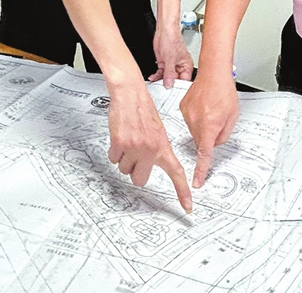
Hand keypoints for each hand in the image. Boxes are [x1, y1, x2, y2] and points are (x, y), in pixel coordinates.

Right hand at [107, 79, 192, 212]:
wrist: (130, 95)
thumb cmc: (144, 111)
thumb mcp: (158, 132)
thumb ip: (157, 149)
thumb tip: (153, 163)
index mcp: (163, 147)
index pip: (176, 173)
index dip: (182, 192)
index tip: (187, 206)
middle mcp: (150, 150)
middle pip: (139, 179)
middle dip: (135, 171)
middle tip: (136, 157)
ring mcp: (134, 148)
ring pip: (124, 169)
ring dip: (124, 159)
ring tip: (128, 141)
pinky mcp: (119, 144)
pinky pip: (114, 159)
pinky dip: (115, 152)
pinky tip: (120, 138)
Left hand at [150, 26, 193, 86]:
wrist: (164, 31)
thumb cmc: (172, 39)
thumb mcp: (170, 59)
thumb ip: (169, 73)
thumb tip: (169, 85)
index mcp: (187, 66)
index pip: (184, 81)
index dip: (178, 87)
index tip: (172, 92)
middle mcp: (180, 67)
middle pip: (175, 81)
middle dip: (168, 84)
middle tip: (162, 89)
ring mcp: (171, 66)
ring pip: (166, 78)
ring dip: (160, 80)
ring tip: (156, 83)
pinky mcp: (164, 64)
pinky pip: (160, 73)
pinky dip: (156, 76)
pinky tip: (153, 77)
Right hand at [179, 68, 238, 187]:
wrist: (213, 72)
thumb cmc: (224, 92)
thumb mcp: (232, 117)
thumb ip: (223, 135)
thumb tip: (215, 143)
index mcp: (209, 126)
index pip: (204, 154)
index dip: (200, 170)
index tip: (197, 181)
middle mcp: (196, 122)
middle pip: (200, 140)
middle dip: (208, 136)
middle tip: (217, 120)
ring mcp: (187, 114)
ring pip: (195, 130)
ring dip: (202, 125)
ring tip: (211, 109)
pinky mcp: (183, 108)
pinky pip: (190, 120)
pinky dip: (197, 116)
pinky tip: (203, 105)